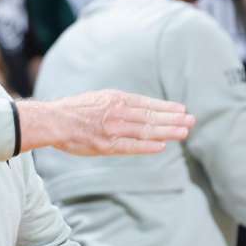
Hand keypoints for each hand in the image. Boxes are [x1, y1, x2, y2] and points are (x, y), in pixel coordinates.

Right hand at [17, 90, 194, 154]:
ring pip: (146, 130)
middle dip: (173, 119)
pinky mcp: (106, 145)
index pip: (147, 104)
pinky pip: (131, 146)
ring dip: (167, 131)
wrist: (53, 121)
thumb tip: (137, 108)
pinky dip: (148, 145)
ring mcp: (113, 129)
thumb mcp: (99, 99)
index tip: (182, 110)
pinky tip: (162, 146)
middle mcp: (118, 112)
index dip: (166, 107)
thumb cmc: (74, 111)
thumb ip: (118, 104)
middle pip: (151, 116)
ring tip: (184, 132)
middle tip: (191, 121)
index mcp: (116, 99)